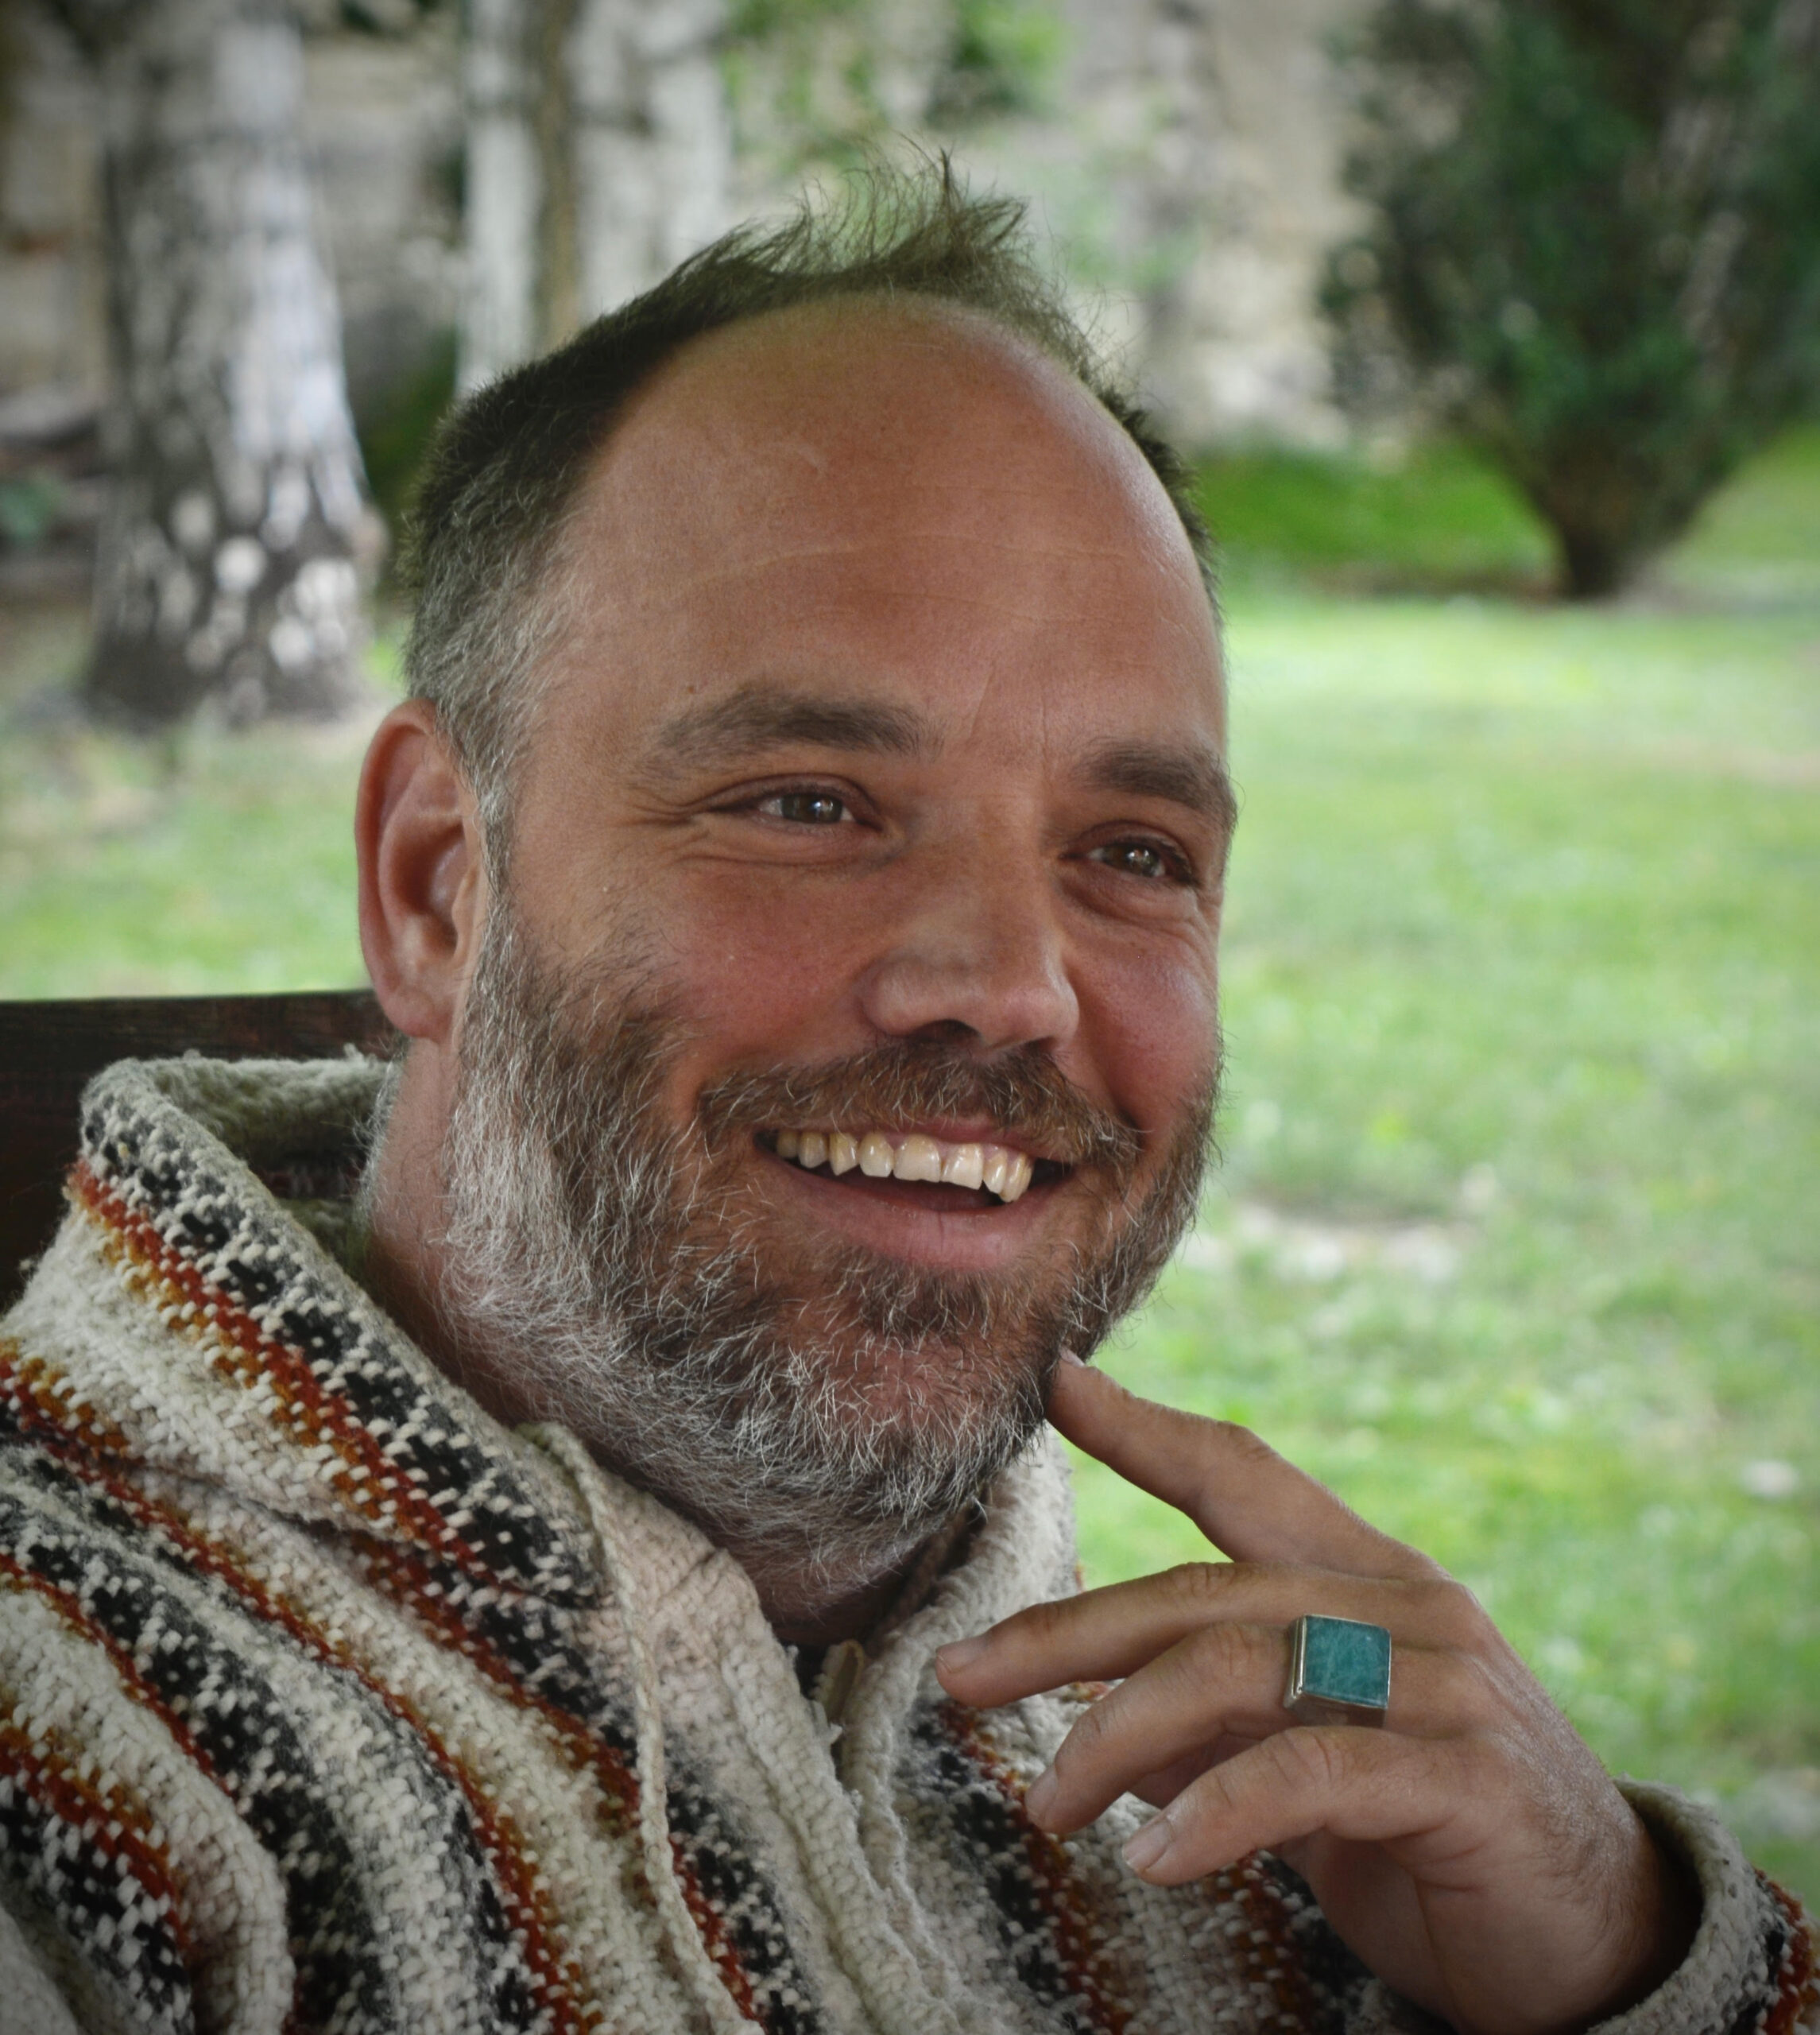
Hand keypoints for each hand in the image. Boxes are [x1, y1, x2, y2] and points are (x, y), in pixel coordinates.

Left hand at [934, 1358, 1698, 2034]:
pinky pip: (1308, 1773)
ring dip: (1117, 1734)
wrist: (1604, 1944)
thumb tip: (1100, 1722)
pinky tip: (1151, 1857)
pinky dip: (1216, 1809)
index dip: (1147, 1428)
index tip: (1054, 1382)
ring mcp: (1439, 1684)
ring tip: (1046, 1804)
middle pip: (1202, 1591)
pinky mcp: (1462, 1775)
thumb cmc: (1437, 1842)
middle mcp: (1404, 1609)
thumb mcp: (1309, 1774)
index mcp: (1368, 1583)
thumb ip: (1221, 1728)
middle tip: (958, 1676)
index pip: (1243, 1477)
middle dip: (1066, 1631)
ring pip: (1238, 1666)